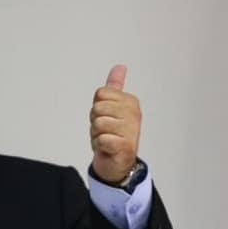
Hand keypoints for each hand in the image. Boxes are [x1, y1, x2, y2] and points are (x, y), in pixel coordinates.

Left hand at [90, 65, 141, 183]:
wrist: (117, 162)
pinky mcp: (125, 146)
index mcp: (130, 101)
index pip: (100, 94)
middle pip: (97, 108)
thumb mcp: (112, 107)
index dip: (97, 107)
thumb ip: (115, 87)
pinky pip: (101, 139)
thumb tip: (119, 66)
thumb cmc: (113, 134)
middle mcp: (133, 113)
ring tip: (107, 139)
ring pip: (98, 123)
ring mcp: (131, 130)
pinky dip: (99, 145)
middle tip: (105, 130)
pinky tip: (108, 148)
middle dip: (95, 121)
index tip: (107, 117)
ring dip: (97, 134)